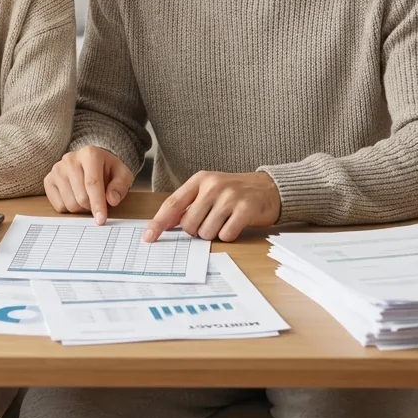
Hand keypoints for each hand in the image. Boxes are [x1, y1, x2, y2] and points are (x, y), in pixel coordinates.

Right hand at [44, 146, 133, 224]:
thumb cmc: (107, 170)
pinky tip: (75, 197)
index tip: (101, 220)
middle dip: (92, 207)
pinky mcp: (48, 180)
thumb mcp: (122, 174)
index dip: (97, 204)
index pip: (92, 183)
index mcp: (90, 154)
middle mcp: (70, 159)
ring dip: (81, 209)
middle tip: (98, 202)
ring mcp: (57, 169)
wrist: (91, 162)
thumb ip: (120, 186)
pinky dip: (69, 208)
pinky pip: (59, 206)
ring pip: (69, 204)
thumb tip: (111, 200)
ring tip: (87, 198)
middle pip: (81, 197)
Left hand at [144, 170, 280, 242]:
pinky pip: (226, 235)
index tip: (148, 238)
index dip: (158, 223)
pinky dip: (228, 235)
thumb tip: (165, 225)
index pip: (172, 204)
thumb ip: (189, 204)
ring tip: (224, 220)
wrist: (269, 188)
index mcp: (200, 180)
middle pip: (189, 224)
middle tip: (209, 221)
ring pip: (206, 232)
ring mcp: (230, 197)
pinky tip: (235, 224)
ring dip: (213, 234)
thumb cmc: (233, 192)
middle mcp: (213, 186)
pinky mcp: (246, 209)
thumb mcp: (209, 190)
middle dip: (196, 231)